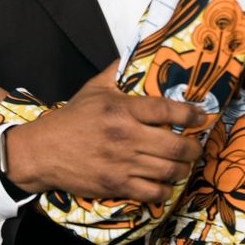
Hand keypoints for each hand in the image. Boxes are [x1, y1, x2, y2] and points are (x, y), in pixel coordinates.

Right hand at [6, 61, 208, 202]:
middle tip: (196, 146)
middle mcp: (125, 137)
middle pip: (174, 146)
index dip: (190, 114)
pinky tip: (166, 183)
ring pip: (168, 171)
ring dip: (183, 169)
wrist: (42, 152)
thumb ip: (116, 71)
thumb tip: (134, 52)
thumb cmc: (70, 119)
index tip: (201, 116)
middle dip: (193, 148)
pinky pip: (153, 192)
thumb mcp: (93, 88)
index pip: (166, 110)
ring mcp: (122, 164)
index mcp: (121, 110)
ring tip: (185, 165)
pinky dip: (166, 189)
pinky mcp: (116, 185)